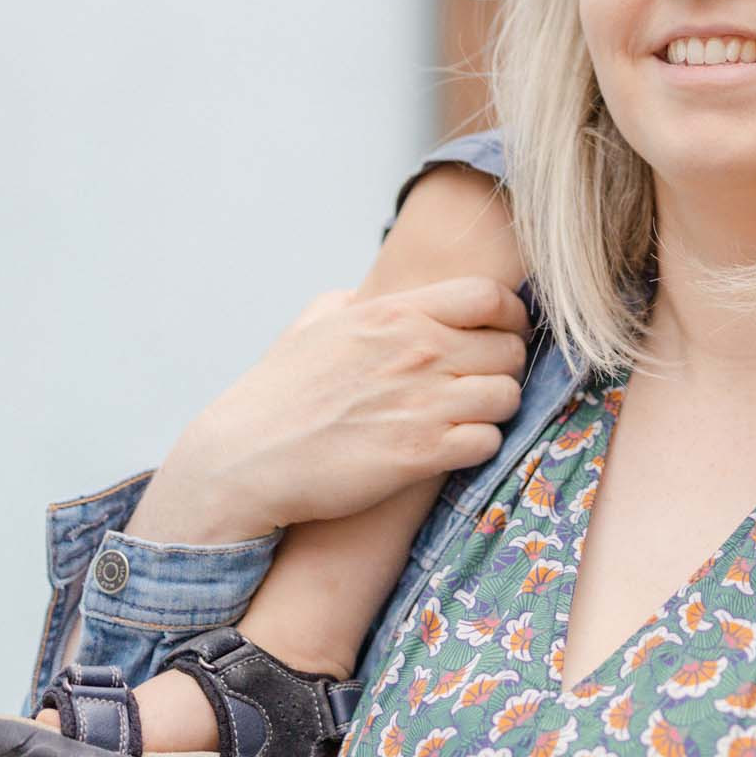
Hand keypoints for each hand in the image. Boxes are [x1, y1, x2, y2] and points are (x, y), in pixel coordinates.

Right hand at [134, 278, 528, 543]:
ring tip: (475, 416)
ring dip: (498, 408)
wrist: (245, 460)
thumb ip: (345, 304)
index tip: (505, 331)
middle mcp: (418, 352)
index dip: (510, 314)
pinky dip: (482, 445)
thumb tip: (358, 297)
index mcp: (396, 314)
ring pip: (507, 396)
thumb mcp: (309, 328)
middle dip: (506, 366)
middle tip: (487, 381)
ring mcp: (423, 403)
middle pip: (509, 349)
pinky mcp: (421, 454)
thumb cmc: (274, 396)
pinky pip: (488, 441)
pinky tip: (458, 447)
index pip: (490, 296)